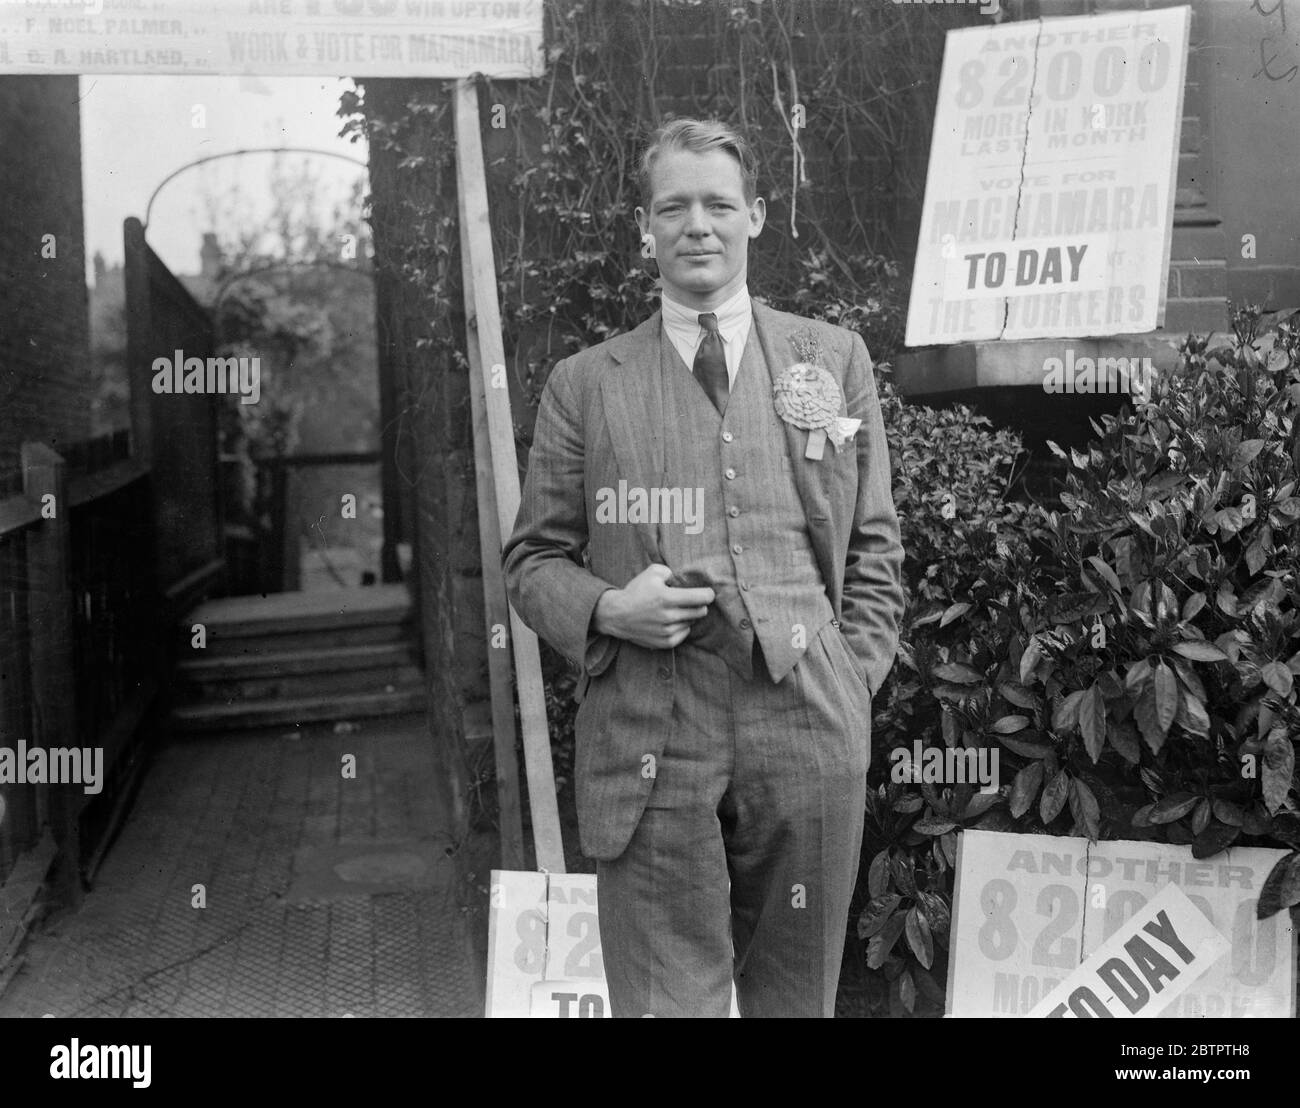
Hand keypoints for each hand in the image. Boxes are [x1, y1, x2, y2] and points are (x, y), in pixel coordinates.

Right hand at [592, 564, 713, 649]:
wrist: (617, 615)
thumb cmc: (636, 591)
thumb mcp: (652, 572)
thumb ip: (671, 571)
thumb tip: (685, 578)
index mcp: (667, 598)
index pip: (701, 598)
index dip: (708, 594)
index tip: (708, 592)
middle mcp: (668, 616)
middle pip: (701, 611)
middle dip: (699, 604)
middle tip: (690, 600)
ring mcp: (667, 631)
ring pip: (692, 622)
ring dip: (688, 616)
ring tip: (675, 610)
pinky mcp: (665, 642)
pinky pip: (684, 634)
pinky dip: (682, 627)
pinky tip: (672, 621)